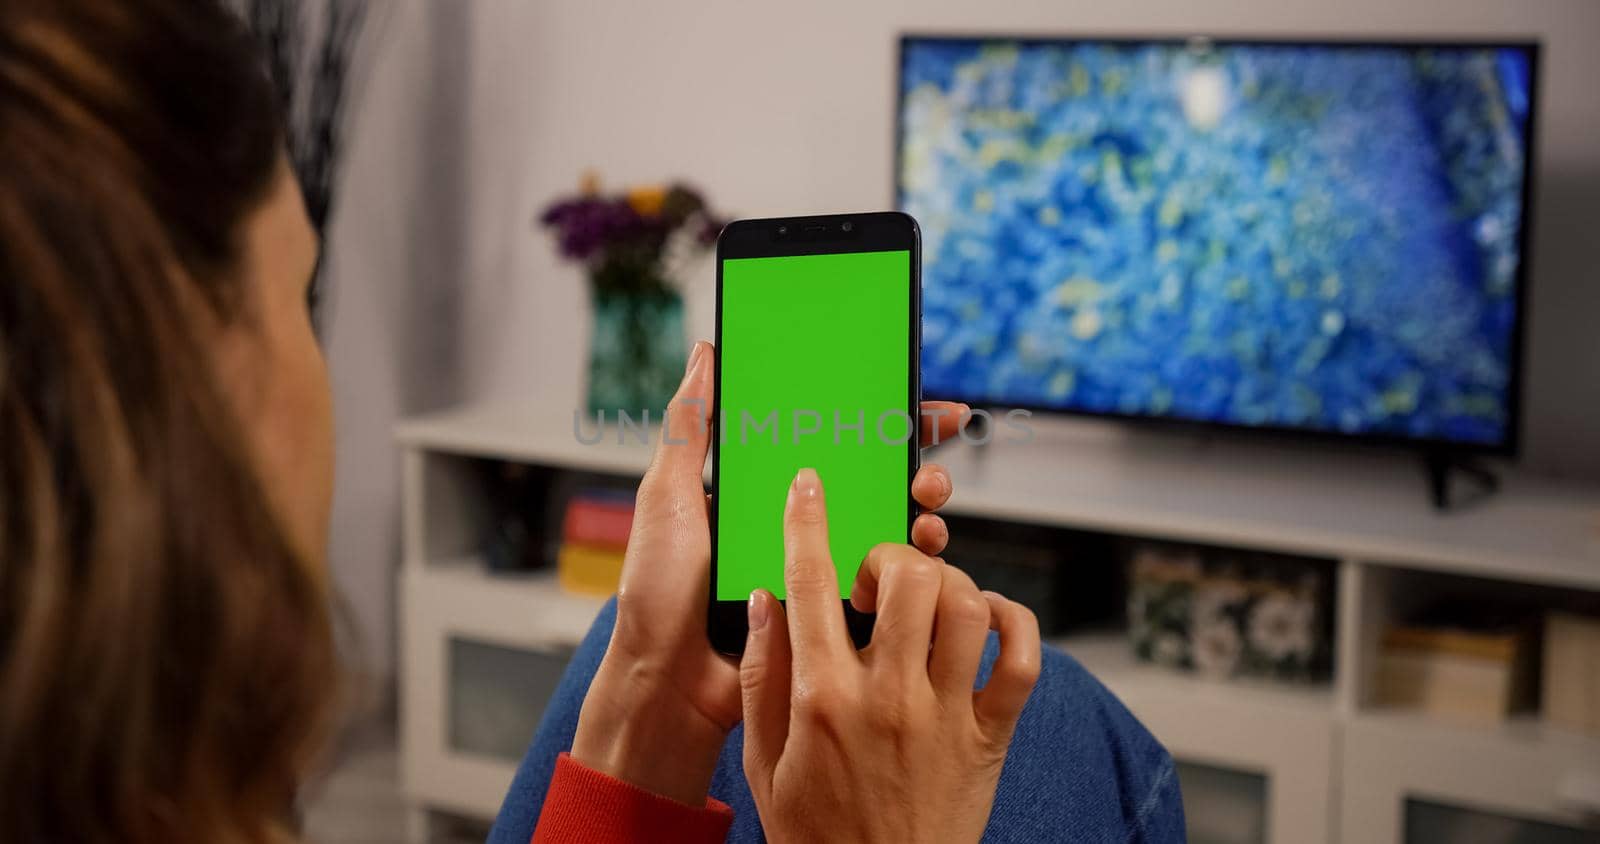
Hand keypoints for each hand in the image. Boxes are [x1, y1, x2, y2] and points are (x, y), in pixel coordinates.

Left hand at [569, 340, 969, 804]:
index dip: (869, 411)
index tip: (909, 390)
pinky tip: (922, 545)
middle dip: (912, 455)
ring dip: (920, 502)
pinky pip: (888, 576)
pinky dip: (915, 557)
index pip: (825, 434)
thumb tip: (705, 352)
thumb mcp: (667, 495)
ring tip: (926, 498)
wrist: (669, 680)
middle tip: (928, 452)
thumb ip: (689, 426)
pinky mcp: (835, 606)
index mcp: (761, 485)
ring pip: (889, 520)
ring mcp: (820, 562)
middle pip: (870, 473)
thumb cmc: (659, 590)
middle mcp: (796, 518)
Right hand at [739, 468, 1040, 842]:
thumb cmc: (817, 836)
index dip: (808, 522)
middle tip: (877, 582)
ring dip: (948, 583)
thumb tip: (767, 601)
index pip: (812, 585)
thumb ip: (762, 677)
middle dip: (890, 556)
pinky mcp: (990, 738)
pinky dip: (1014, 623)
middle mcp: (888, 699)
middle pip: (907, 579)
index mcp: (823, 700)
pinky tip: (986, 621)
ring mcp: (945, 717)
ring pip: (966, 606)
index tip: (810, 486)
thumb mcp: (764, 763)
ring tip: (926, 602)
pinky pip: (1022, 660)